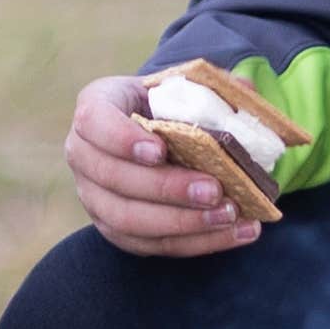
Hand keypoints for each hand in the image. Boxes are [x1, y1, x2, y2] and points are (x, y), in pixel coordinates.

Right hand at [65, 74, 262, 257]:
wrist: (156, 132)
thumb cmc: (169, 103)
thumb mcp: (185, 84)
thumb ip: (212, 86)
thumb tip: (246, 89)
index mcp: (96, 107)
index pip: (93, 122)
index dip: (121, 139)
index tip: (160, 150)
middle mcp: (83, 154)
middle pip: (113, 178)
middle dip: (166, 188)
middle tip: (214, 190)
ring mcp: (94, 195)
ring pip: (127, 219)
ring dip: (182, 222)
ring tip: (229, 215)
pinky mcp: (115, 228)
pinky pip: (149, 244)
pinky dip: (195, 242)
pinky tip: (235, 233)